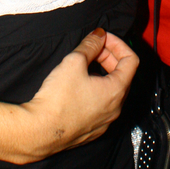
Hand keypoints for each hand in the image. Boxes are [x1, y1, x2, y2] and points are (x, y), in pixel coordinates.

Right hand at [18, 28, 138, 160]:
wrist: (38, 132)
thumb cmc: (57, 99)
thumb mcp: (74, 62)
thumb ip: (90, 45)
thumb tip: (98, 36)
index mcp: (117, 91)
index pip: (131, 61)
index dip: (119, 44)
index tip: (103, 39)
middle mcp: (115, 109)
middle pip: (123, 76)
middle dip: (109, 57)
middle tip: (93, 48)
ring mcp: (105, 122)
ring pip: (112, 92)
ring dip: (103, 74)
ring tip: (84, 65)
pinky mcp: (92, 130)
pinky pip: (102, 106)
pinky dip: (96, 91)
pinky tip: (79, 86)